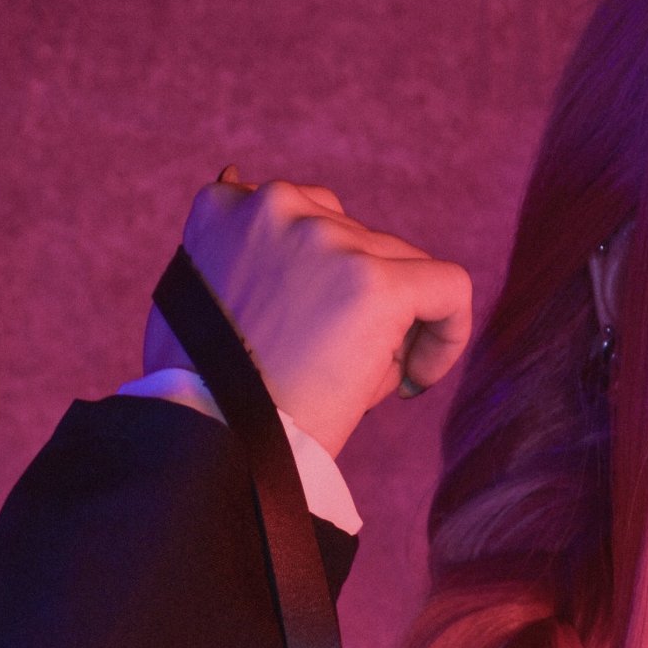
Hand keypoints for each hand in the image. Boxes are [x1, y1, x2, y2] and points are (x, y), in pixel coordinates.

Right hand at [140, 169, 472, 459]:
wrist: (215, 444)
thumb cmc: (206, 396)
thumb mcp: (199, 304)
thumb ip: (239, 256)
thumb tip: (266, 203)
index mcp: (225, 208)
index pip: (302, 220)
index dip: (322, 278)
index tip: (318, 331)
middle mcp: (273, 206)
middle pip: (355, 240)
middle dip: (354, 302)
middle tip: (335, 369)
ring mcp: (326, 239)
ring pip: (397, 265)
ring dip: (388, 322)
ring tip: (355, 381)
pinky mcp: (374, 283)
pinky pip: (448, 288)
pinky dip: (448, 332)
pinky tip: (419, 379)